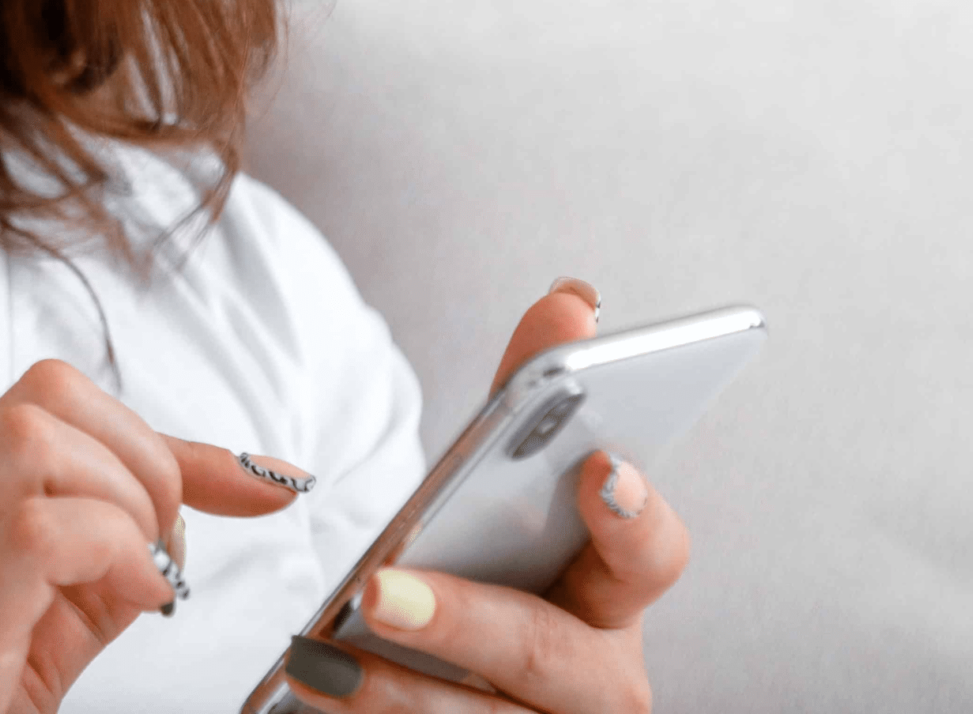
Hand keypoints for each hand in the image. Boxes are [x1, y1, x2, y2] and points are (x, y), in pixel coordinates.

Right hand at [0, 358, 311, 713]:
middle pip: (41, 399)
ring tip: (143, 582)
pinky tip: (135, 600)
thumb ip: (106, 566)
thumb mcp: (48, 639)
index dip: (159, 440)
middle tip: (163, 553)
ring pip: (32, 439)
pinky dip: (109, 548)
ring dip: (125, 499)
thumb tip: (198, 503)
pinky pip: (32, 531)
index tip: (248, 488)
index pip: (50, 411)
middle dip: (141, 455)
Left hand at [285, 287, 689, 713]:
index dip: (634, 515)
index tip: (597, 467)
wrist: (445, 685)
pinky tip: (318, 690)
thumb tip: (572, 298)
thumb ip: (524, 401)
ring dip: (400, 691)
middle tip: (382, 590)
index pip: (653, 555)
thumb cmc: (488, 576)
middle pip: (553, 656)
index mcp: (611, 595)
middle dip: (469, 621)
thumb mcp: (497, 492)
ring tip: (319, 657)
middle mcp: (598, 679)